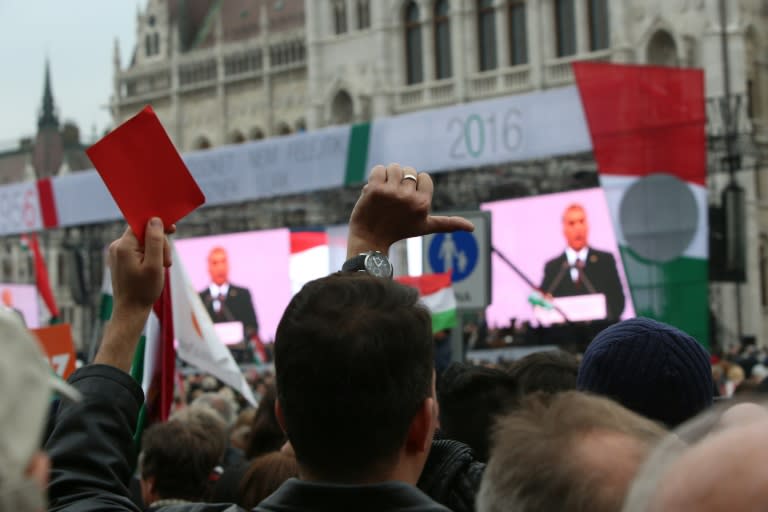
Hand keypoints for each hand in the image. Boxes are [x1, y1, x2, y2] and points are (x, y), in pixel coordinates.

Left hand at [96, 218, 173, 371]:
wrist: (130, 311)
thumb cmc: (143, 290)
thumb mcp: (154, 265)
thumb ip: (155, 241)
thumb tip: (155, 220)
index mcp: (123, 246)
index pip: (141, 224)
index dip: (157, 224)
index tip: (172, 229)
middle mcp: (117, 247)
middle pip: (144, 233)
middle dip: (159, 244)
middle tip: (167, 262)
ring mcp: (118, 254)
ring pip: (143, 242)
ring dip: (156, 252)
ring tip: (162, 268)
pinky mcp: (121, 260)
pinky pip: (139, 250)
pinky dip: (150, 257)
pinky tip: (154, 269)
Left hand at [347, 164, 473, 256]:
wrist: (370, 238)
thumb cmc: (399, 231)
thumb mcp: (425, 227)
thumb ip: (448, 224)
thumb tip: (472, 228)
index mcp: (423, 204)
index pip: (424, 177)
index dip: (415, 186)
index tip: (407, 200)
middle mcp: (408, 198)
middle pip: (409, 171)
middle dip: (401, 181)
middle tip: (394, 200)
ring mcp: (391, 193)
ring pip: (394, 167)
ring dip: (389, 177)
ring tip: (385, 194)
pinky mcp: (374, 189)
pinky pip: (379, 169)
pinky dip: (376, 176)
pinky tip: (374, 191)